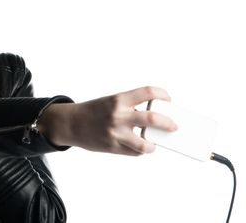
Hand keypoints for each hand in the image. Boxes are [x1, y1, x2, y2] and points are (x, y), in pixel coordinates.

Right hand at [38, 86, 177, 155]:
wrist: (71, 123)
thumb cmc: (94, 111)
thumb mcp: (111, 102)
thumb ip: (130, 107)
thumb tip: (155, 117)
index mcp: (118, 100)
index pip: (147, 92)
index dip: (162, 94)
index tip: (167, 99)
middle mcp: (118, 116)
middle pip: (152, 119)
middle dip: (168, 123)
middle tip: (173, 126)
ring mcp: (116, 133)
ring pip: (145, 144)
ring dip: (152, 144)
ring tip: (153, 143)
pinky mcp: (112, 147)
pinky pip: (134, 152)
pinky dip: (139, 150)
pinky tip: (137, 146)